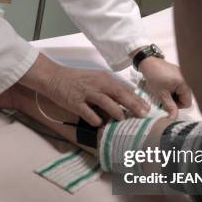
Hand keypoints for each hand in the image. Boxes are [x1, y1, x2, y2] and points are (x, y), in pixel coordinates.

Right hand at [20, 54, 149, 125]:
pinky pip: (88, 112)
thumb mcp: (95, 79)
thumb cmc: (77, 80)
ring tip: (122, 119)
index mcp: (103, 79)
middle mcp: (97, 85)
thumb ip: (109, 88)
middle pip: (118, 94)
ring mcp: (85, 93)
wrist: (54, 77)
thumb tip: (126, 99)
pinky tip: (99, 123)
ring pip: (105, 102)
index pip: (123, 89)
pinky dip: (95, 119)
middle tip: (142, 115)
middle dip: (132, 105)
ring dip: (116, 111)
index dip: (136, 99)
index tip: (147, 108)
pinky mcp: (75, 102)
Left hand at [138, 57, 192, 118]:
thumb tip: (173, 118)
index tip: (167, 103)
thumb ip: (170, 106)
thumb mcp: (161, 94)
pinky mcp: (179, 73)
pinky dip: (172, 89)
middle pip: (185, 98)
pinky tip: (164, 87)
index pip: (187, 103)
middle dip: (175, 100)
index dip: (177, 106)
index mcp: (186, 84)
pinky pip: (179, 86)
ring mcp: (184, 75)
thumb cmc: (154, 77)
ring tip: (163, 92)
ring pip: (181, 92)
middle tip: (164, 98)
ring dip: (173, 95)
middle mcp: (188, 79)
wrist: (148, 62)